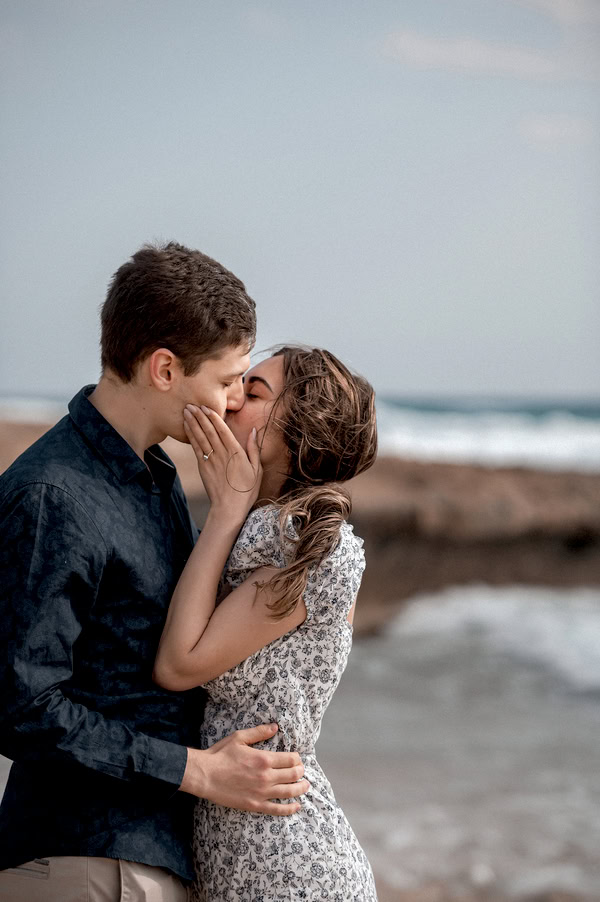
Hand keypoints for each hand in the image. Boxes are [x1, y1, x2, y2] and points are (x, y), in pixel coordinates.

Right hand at [180, 724, 308, 814]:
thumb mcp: (239, 738)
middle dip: (301, 772)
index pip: (290, 760)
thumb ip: (259, 732)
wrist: (205, 775)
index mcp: (264, 759)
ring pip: (289, 792)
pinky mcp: (255, 805)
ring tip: (305, 786)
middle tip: (302, 771)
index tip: (297, 759)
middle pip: (293, 775)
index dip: (297, 759)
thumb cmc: (221, 755)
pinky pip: (277, 809)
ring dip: (300, 789)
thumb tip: (275, 727)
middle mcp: (266, 777)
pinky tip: (296, 807)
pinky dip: (289, 809)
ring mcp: (261, 793)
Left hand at [183, 404, 261, 520]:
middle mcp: (222, 454)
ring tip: (186, 411)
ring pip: (200, 437)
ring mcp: (211, 460)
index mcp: (236, 452)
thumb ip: (254, 449)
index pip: (222, 430)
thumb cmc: (246, 490)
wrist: (229, 508)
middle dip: (199, 416)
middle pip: (208, 430)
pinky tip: (187, 427)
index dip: (213, 417)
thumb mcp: (257, 469)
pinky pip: (195, 448)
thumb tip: (254, 431)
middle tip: (191, 403)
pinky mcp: (203, 467)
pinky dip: (190, 436)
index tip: (206, 406)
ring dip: (192, 423)